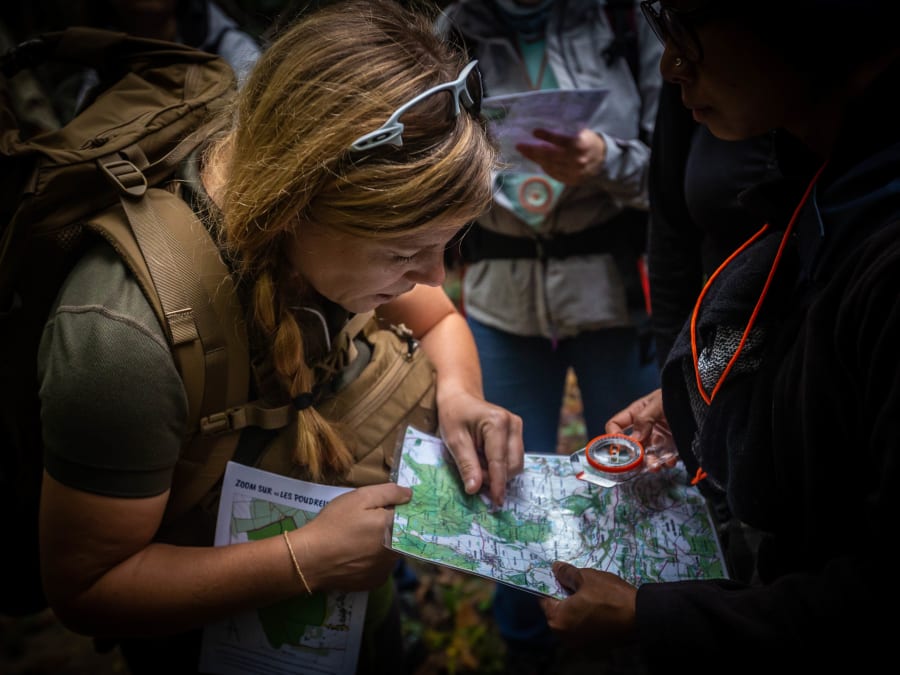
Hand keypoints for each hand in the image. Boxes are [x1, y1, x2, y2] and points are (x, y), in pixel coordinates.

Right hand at [299, 482, 410, 591]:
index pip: (407, 515)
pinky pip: (380, 566)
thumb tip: (410, 494)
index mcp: (394, 528)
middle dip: (388, 527)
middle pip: (400, 534)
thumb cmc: (334, 524)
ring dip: (382, 544)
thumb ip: (388, 493)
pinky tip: (356, 555)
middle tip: (365, 523)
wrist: (310, 559)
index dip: (397, 509)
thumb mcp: (359, 498)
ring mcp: (386, 569)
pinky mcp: (375, 582)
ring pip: (391, 551)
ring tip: (358, 539)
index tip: (384, 507)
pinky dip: (373, 560)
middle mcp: (396, 551)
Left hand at [437, 390, 524, 505]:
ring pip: (515, 463)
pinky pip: (513, 458)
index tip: (496, 502)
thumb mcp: (454, 440)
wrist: (460, 397)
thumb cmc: (454, 415)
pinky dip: (499, 466)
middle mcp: (513, 424)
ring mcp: (517, 428)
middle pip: (513, 465)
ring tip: (477, 466)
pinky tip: (484, 460)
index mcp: (497, 422)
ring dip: (498, 473)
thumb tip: (474, 489)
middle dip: (496, 478)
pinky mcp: (516, 434)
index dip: (497, 484)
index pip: (500, 461)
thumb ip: (466, 465)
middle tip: (474, 479)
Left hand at [515, 128, 606, 185]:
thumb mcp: (581, 132)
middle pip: (550, 156)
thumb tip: (544, 124)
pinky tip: (537, 160)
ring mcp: (573, 172)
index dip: (547, 136)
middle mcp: (576, 160)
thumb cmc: (588, 141)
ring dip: (535, 159)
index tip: (534, 131)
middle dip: (532, 150)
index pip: (560, 140)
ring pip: (549, 166)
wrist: (603, 160)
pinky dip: (544, 166)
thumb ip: (566, 131)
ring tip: (525, 152)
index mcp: (580, 144)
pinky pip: (553, 174)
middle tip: (519, 145)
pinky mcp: (571, 180)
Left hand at [539, 561, 637, 647]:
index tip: (557, 574)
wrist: (641, 616)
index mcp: (558, 620)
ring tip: (587, 589)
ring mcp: (579, 642)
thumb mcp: (585, 577)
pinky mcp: (594, 644)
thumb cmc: (610, 596)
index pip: (544, 598)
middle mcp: (565, 636)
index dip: (550, 583)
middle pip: (557, 609)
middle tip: (574, 578)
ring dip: (575, 604)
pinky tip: (596, 602)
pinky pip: (583, 625)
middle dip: (563, 594)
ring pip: (570, 617)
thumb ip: (566, 573)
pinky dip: (585, 614)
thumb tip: (554, 568)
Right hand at [605, 389, 677, 470]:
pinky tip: (671, 461)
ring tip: (657, 466)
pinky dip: (666, 462)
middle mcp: (645, 428)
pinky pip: (665, 457)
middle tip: (640, 464)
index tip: (620, 448)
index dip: (613, 436)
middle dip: (634, 456)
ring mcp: (658, 437)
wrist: (702, 400)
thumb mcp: (659, 403)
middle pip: (632, 446)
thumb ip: (644, 419)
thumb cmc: (678, 395)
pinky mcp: (672, 445)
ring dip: (650, 462)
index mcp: (636, 414)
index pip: (616, 425)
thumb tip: (634, 439)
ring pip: (648, 454)